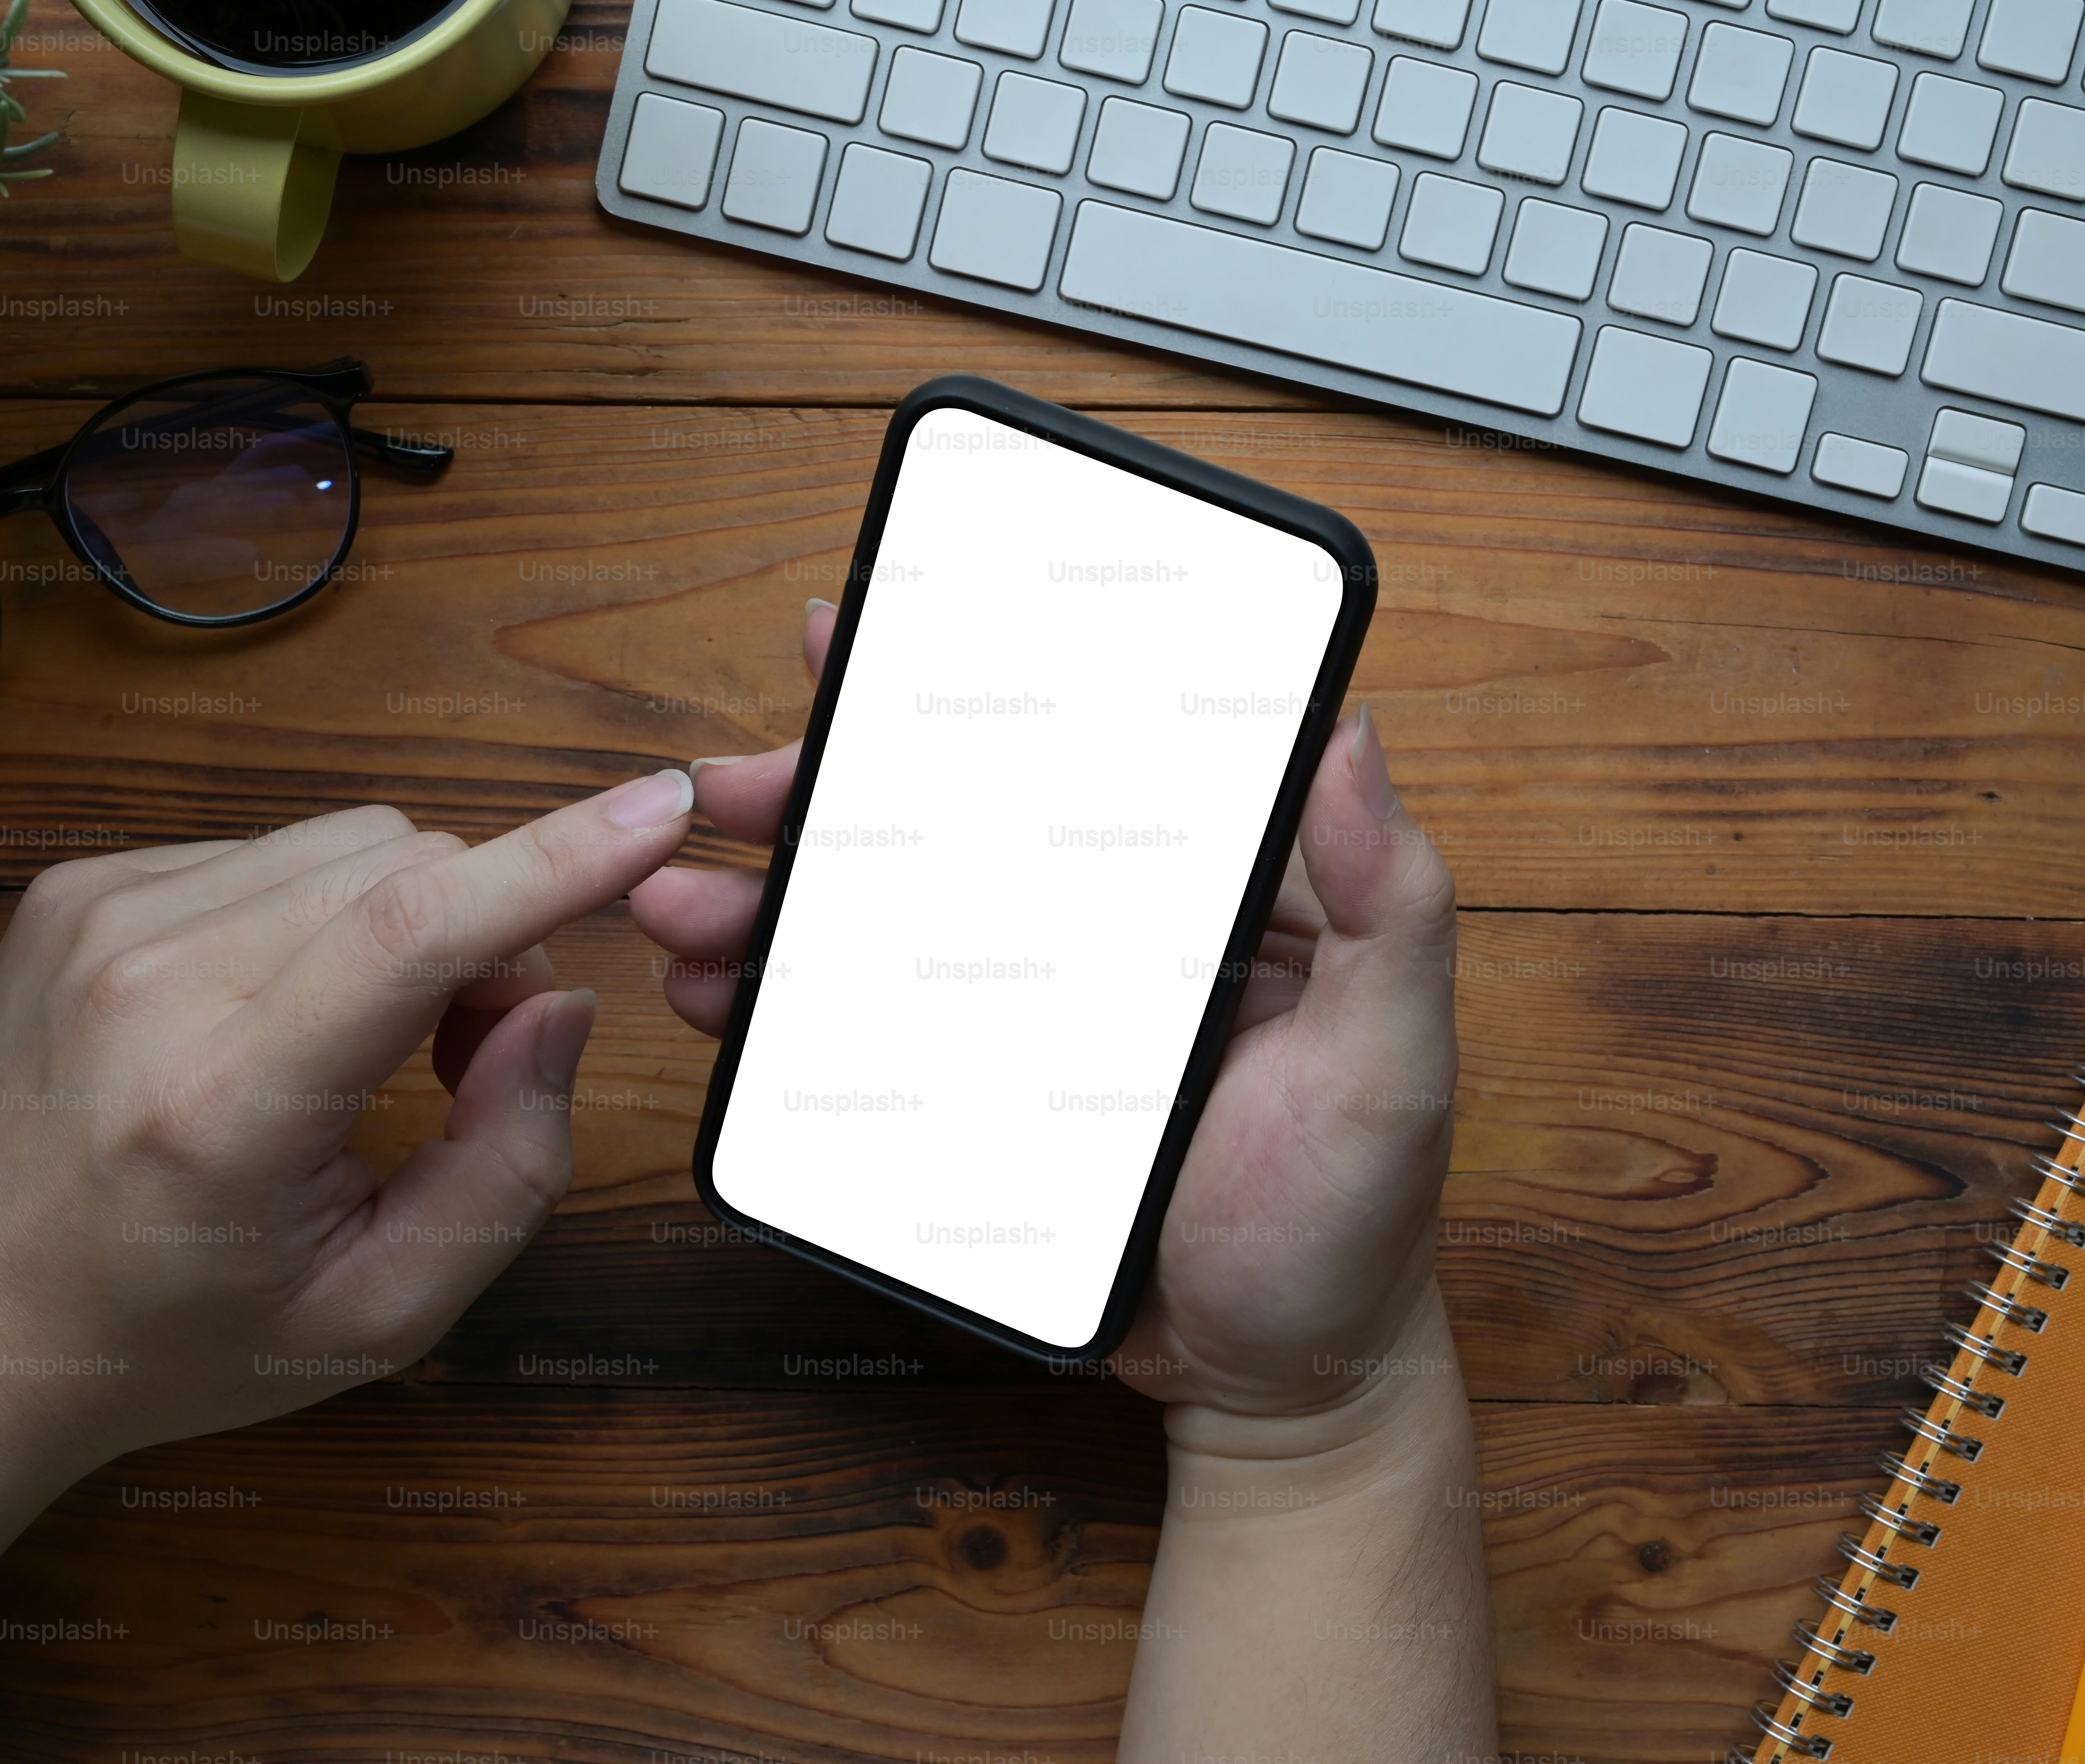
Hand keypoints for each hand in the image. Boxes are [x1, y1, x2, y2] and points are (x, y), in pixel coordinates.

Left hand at [0, 771, 698, 1474]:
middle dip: (487, 937)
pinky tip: (278, 1015)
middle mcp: (148, 985)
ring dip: (405, 921)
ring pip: (348, 843)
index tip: (657, 809)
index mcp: (220, 1102)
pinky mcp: (76, 890)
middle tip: (465, 1061)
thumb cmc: (168, 1336)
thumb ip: (504, 1169)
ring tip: (364, 1044)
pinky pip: (269, 852)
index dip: (555, 860)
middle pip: (406, 867)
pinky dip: (319, 917)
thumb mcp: (377, 1313)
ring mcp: (98, 919)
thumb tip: (559, 1009)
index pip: (415, 929)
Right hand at [631, 604, 1459, 1420]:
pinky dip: (789, 1002)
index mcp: (1212, 895)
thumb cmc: (1349, 1233)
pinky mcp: (987, 1088)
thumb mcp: (1395, 1066)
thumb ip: (1391, 906)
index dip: (966, 695)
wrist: (1275, 1388)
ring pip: (893, 921)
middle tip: (729, 794)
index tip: (855, 649)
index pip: (1081, 758)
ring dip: (778, 898)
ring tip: (689, 903)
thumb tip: (1352, 739)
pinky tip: (719, 992)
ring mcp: (1042, 1011)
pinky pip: (877, 1026)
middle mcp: (1116, 932)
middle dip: (825, 798)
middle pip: (954, 830)